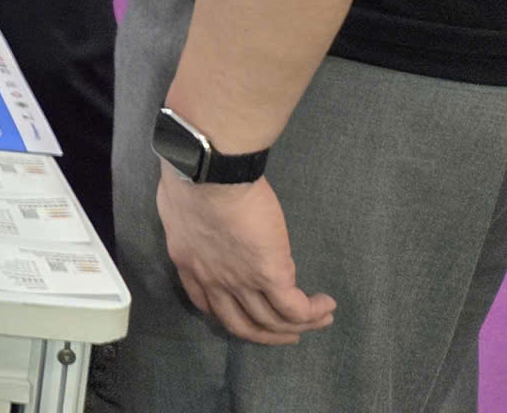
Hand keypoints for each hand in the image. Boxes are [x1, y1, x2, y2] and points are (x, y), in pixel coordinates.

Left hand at [157, 167, 335, 345]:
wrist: (208, 173)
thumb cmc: (191, 175)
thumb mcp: (180, 204)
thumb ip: (193, 223)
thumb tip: (206, 222)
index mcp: (188, 261)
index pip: (206, 303)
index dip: (226, 313)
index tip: (243, 311)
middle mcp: (212, 280)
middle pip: (240, 324)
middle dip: (265, 334)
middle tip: (286, 333)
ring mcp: (241, 281)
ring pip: (272, 321)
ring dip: (298, 326)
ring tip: (320, 318)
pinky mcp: (269, 275)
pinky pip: (294, 308)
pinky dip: (313, 313)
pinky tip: (326, 306)